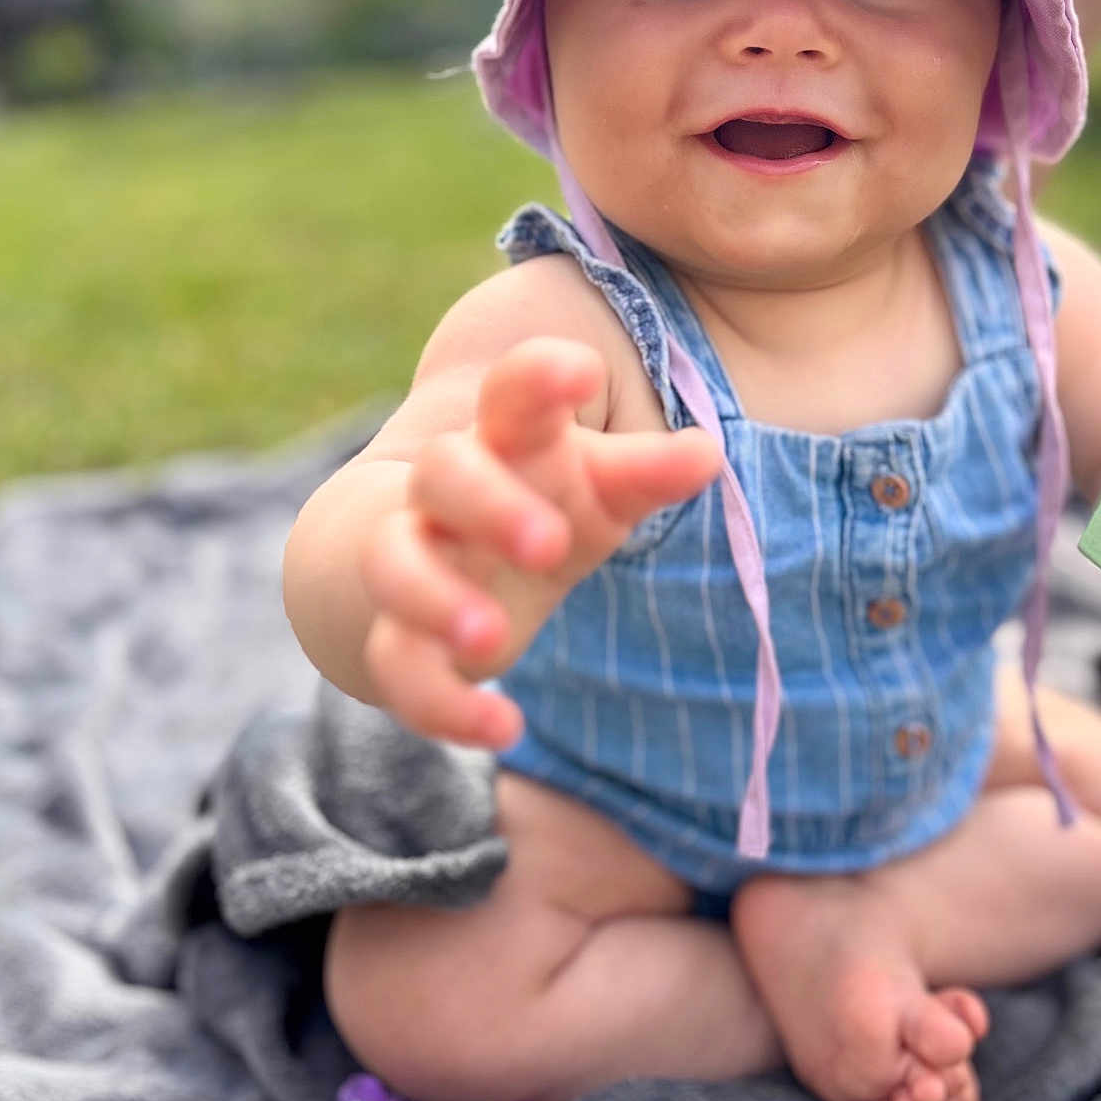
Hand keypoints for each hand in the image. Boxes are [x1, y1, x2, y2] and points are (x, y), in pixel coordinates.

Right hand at [357, 337, 721, 746]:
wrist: (441, 560)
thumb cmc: (544, 501)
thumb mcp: (602, 488)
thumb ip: (648, 472)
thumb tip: (708, 453)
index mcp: (506, 438)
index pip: (511, 390)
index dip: (538, 376)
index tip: (581, 370)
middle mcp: (447, 492)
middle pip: (443, 471)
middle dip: (490, 506)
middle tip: (552, 546)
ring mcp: (417, 559)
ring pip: (392, 565)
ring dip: (436, 601)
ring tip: (493, 638)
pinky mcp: (401, 635)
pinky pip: (397, 668)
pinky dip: (442, 706)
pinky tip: (504, 730)